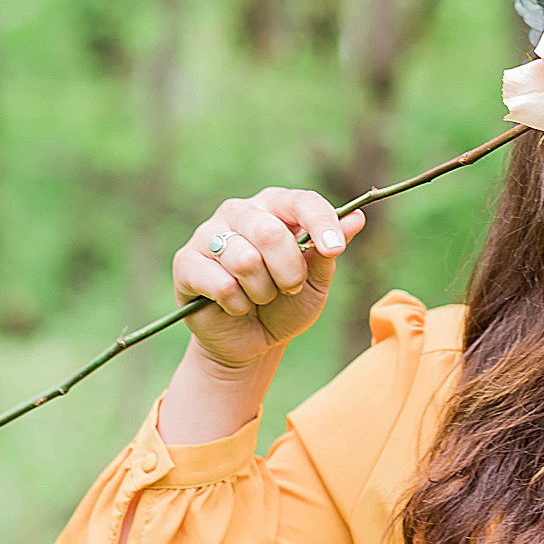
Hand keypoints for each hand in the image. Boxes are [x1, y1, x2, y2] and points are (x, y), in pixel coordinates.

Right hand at [173, 187, 366, 370]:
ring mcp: (208, 234)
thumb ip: (329, 251)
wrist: (251, 342)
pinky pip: (221, 284)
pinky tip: (235, 306)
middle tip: (290, 287)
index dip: (321, 224)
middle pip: (270, 231)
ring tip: (260, 297)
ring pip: (245, 259)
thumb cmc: (287, 305)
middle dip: (289, 270)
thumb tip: (357, 218)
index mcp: (276, 207)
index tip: (335, 250)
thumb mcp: (316, 282)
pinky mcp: (186, 262)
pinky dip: (238, 304)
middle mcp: (240, 211)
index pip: (302, 201)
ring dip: (263, 291)